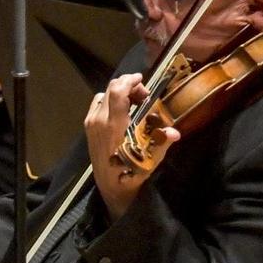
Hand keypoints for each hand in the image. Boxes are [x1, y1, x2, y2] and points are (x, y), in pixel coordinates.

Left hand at [84, 72, 168, 218]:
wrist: (109, 184)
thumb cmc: (130, 172)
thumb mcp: (150, 160)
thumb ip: (161, 143)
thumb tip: (175, 132)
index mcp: (113, 125)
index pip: (117, 92)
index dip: (129, 80)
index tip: (141, 78)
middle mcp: (98, 120)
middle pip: (111, 89)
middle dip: (129, 86)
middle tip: (145, 96)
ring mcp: (90, 122)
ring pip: (104, 95)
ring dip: (120, 93)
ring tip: (135, 103)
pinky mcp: (87, 125)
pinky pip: (98, 103)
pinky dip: (110, 100)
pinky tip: (122, 110)